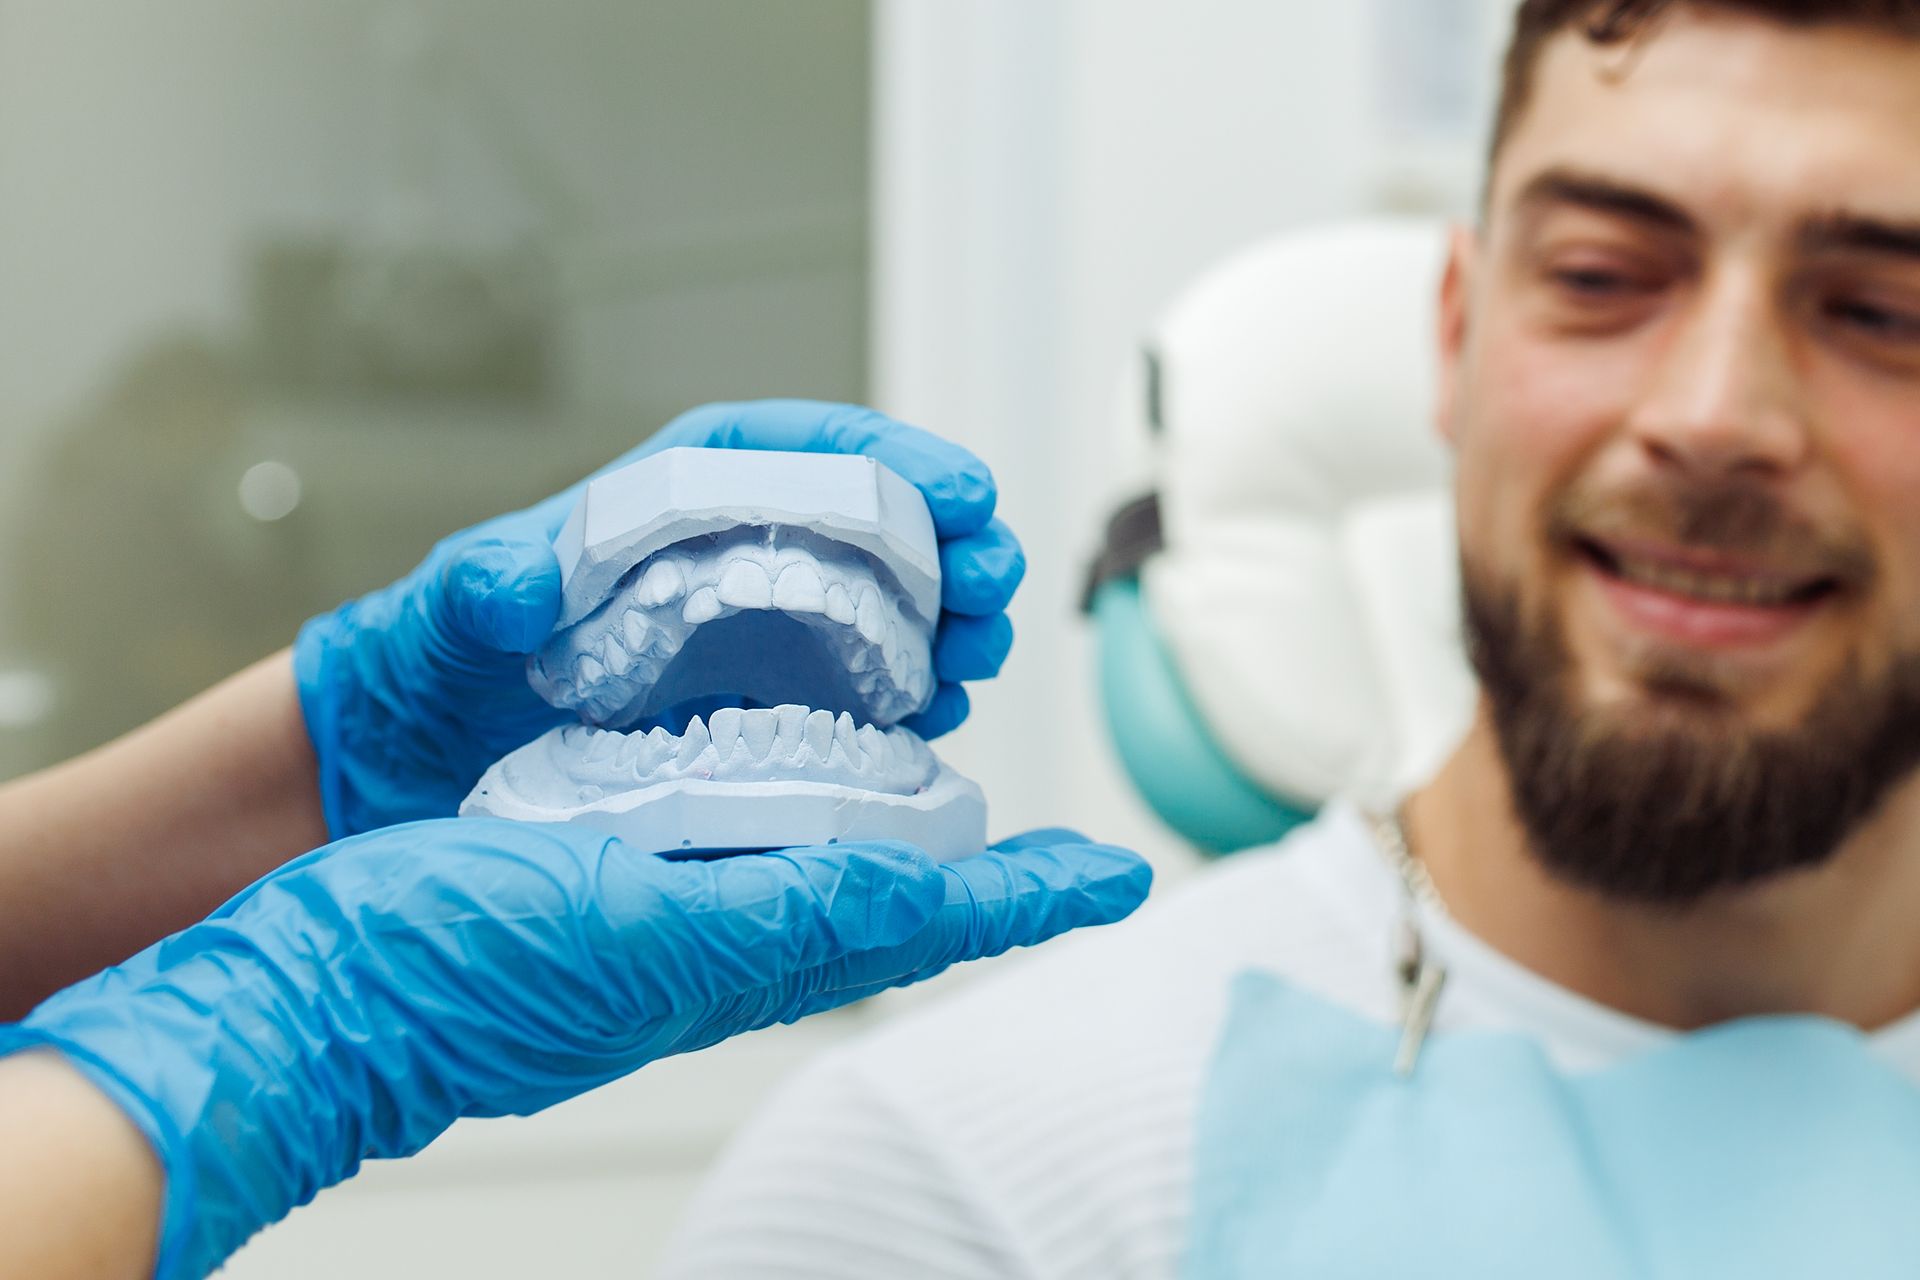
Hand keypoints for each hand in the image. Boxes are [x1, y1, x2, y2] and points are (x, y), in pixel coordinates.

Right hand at [2, 821, 1148, 1279]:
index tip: (1115, 877)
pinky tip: (795, 796)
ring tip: (961, 809)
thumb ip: (775, 912)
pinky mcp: (597, 892)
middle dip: (991, 887)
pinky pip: (731, 861)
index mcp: (743, 958)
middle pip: (893, 916)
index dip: (1026, 899)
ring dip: (911, 852)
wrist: (315, 1001)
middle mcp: (719, 947)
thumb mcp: (635, 927)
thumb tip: (911, 893)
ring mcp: (662, 924)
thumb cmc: (452, 974)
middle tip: (1065, 859)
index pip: (922, 921)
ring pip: (824, 887)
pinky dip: (799, 828)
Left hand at [295, 400, 1023, 837]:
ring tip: (981, 656)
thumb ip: (481, 587)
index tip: (962, 491)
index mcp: (681, 504)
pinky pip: (865, 701)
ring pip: (891, 615)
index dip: (897, 465)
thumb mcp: (448, 613)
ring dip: (952, 628)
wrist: (414, 766)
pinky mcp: (766, 723)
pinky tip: (938, 724)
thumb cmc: (432, 662)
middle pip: (877, 533)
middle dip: (952, 548)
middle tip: (994, 584)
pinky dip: (915, 704)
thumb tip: (520, 585)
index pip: (810, 456)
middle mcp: (737, 565)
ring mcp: (761, 646)